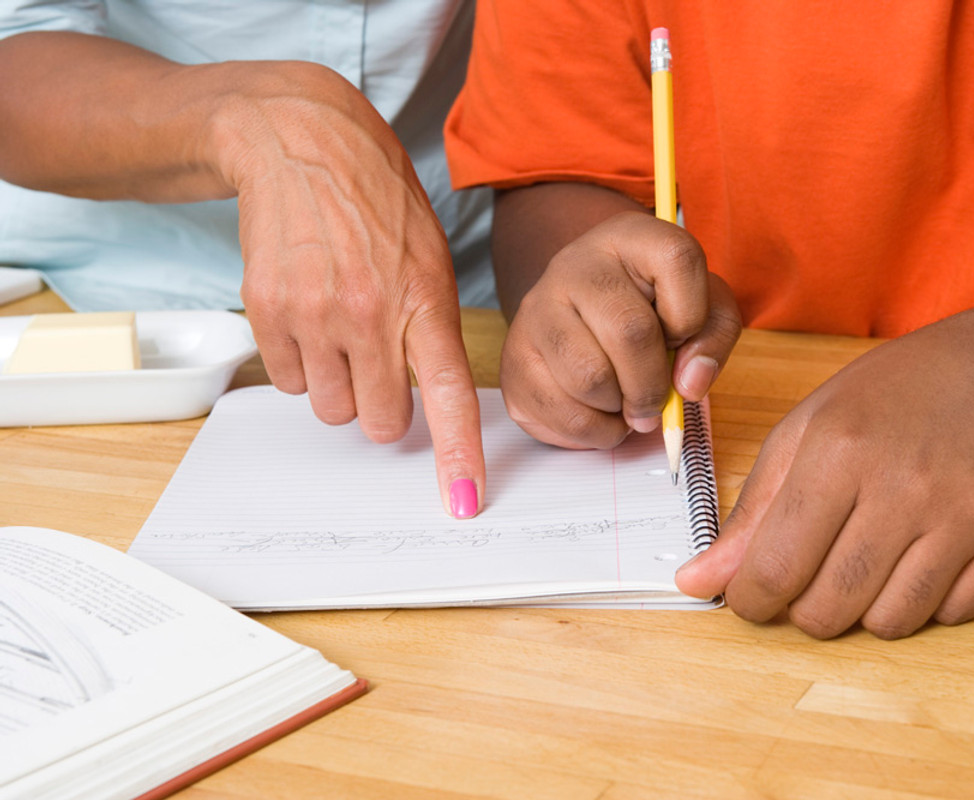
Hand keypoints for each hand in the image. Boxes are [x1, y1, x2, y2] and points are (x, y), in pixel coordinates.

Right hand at [217, 63, 482, 516]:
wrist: (303, 145)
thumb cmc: (378, 204)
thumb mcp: (430, 258)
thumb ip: (431, 328)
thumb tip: (424, 399)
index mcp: (425, 299)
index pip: (448, 392)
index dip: (458, 454)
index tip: (462, 502)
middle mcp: (370, 314)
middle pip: (379, 421)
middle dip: (382, 408)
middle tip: (378, 365)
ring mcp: (314, 315)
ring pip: (330, 409)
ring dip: (338, 387)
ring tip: (340, 330)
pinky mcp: (268, 312)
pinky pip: (287, 382)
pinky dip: (299, 365)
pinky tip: (307, 316)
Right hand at [500, 211, 741, 448]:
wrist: (580, 321)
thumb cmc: (650, 313)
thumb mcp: (701, 308)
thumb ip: (713, 336)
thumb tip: (689, 383)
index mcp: (628, 237)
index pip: (677, 259)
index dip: (693, 313)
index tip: (682, 336)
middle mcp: (574, 264)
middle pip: (630, 332)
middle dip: (654, 383)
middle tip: (657, 401)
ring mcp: (535, 309)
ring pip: (590, 378)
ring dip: (620, 408)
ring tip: (624, 401)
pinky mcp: (514, 359)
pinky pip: (564, 414)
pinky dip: (596, 431)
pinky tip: (600, 413)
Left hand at [676, 323, 973, 637]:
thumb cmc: (890, 397)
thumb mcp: (805, 432)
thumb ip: (751, 512)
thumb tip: (698, 582)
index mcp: (839, 452)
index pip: (775, 568)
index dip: (750, 600)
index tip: (750, 598)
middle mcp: (905, 488)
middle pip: (830, 607)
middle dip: (804, 610)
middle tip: (810, 580)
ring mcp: (967, 517)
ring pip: (891, 623)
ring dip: (865, 611)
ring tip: (866, 565)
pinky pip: (952, 616)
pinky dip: (926, 604)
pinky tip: (920, 559)